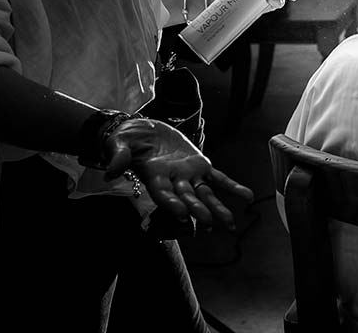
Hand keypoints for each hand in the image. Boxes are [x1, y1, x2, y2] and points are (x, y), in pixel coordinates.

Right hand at [104, 118, 253, 228]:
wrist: (141, 131)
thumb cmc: (127, 140)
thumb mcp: (119, 145)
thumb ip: (118, 157)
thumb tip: (110, 171)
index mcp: (153, 177)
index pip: (163, 194)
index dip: (172, 204)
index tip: (181, 214)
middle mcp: (173, 181)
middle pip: (187, 199)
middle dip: (199, 212)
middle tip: (210, 225)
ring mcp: (188, 175)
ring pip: (205, 195)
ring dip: (218, 208)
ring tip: (231, 223)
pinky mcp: (200, 165)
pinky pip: (219, 178)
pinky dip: (232, 186)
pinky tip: (247, 197)